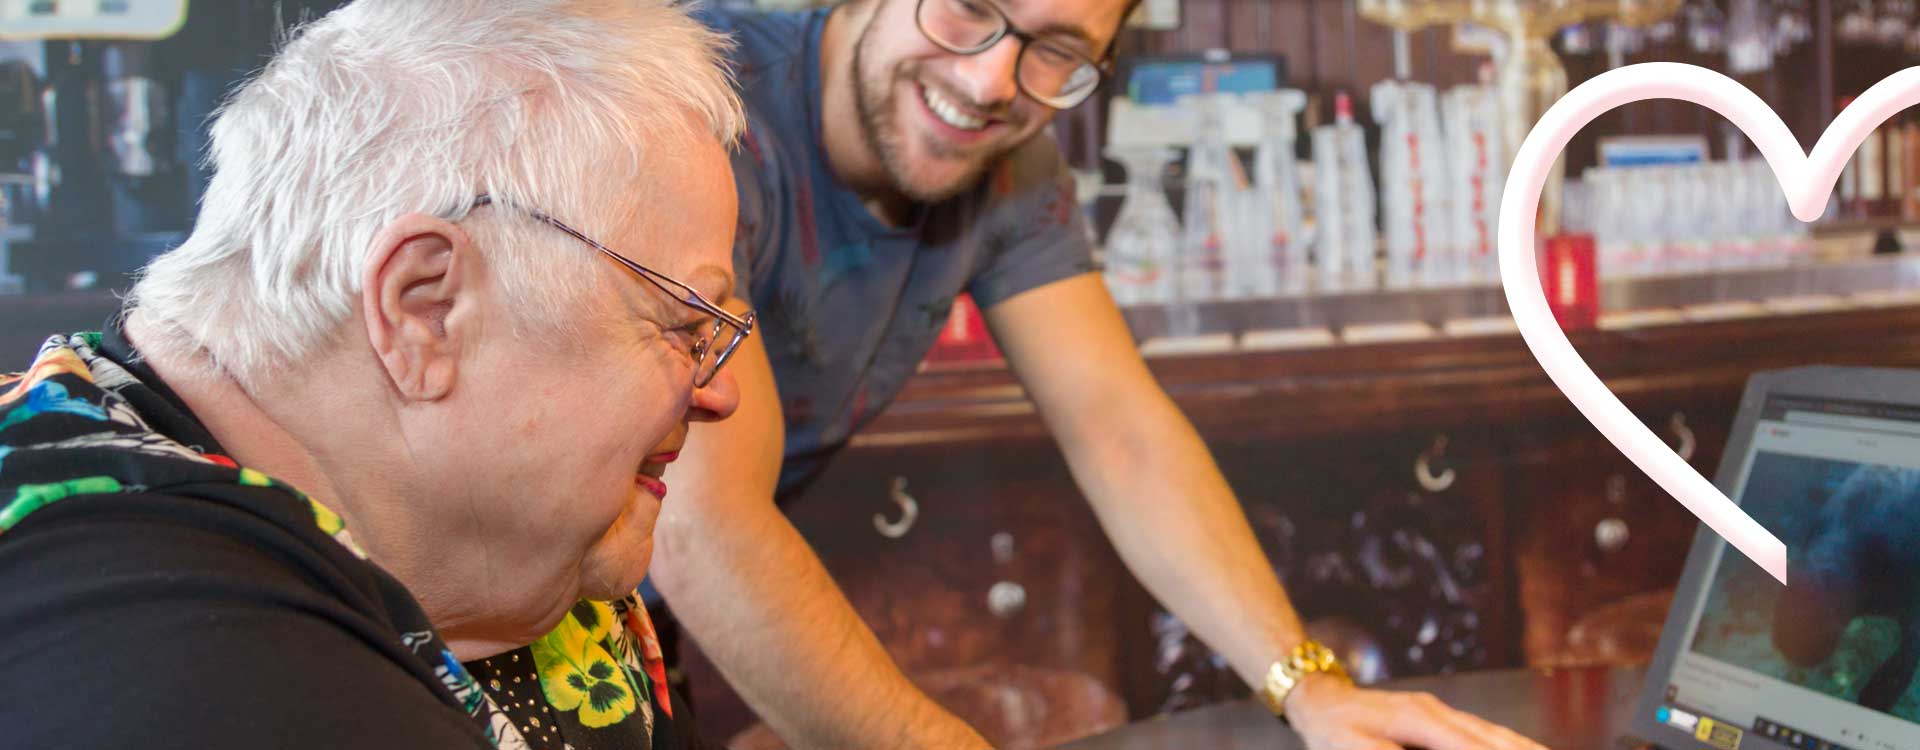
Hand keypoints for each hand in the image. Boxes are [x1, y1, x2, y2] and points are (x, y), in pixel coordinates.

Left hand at [1283, 672, 1548, 749]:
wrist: (1320, 699)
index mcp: (1418, 720)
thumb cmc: (1333, 730)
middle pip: (1493, 738)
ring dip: (1525, 749)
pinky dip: (1510, 742)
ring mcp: (1441, 710)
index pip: (1470, 747)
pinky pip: (1486, 730)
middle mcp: (1437, 711)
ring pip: (1495, 732)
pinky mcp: (1441, 714)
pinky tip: (1527, 749)